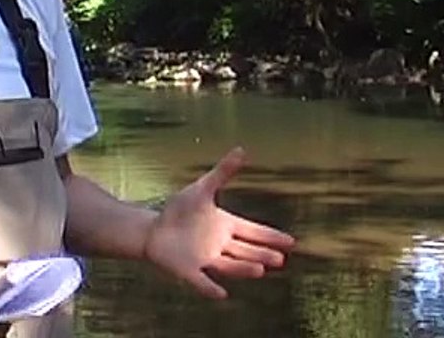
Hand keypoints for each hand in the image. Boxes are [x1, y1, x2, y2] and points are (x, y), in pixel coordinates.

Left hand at [142, 146, 294, 299]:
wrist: (152, 229)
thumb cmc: (179, 210)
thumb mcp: (202, 188)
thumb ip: (223, 171)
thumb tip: (242, 149)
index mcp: (225, 226)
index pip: (253, 231)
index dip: (270, 236)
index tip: (291, 242)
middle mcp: (220, 245)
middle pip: (245, 251)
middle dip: (262, 255)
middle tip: (280, 260)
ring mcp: (205, 259)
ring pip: (229, 265)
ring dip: (244, 269)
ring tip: (261, 270)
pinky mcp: (188, 270)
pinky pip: (201, 281)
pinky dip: (210, 288)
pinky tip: (222, 294)